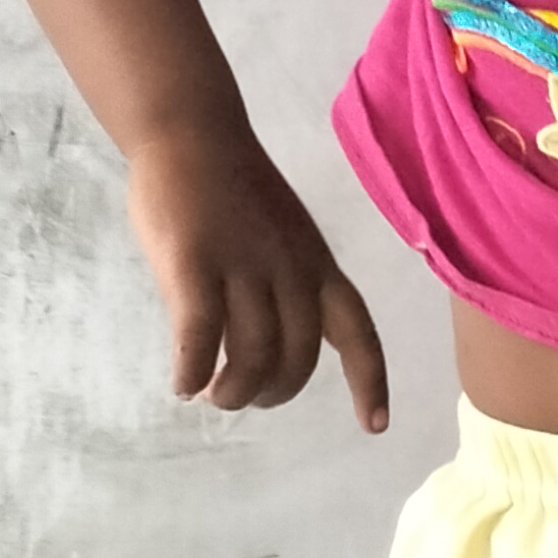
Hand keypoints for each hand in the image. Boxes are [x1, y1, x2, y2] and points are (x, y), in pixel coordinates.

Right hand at [127, 126, 389, 429]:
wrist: (192, 130)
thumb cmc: (235, 189)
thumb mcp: (286, 237)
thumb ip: (288, 286)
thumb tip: (271, 351)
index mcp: (317, 264)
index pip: (357, 332)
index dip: (370, 382)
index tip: (375, 427)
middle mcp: (289, 268)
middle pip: (295, 358)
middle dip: (271, 392)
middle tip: (240, 396)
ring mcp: (242, 264)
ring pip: (252, 355)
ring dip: (232, 390)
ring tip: (210, 394)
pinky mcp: (194, 263)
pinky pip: (200, 336)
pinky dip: (192, 371)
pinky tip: (182, 384)